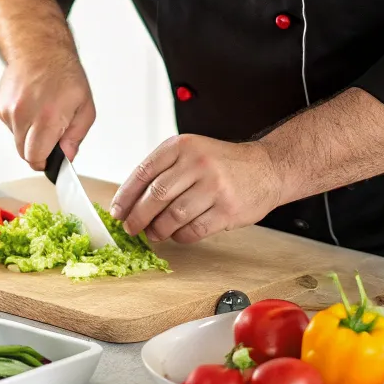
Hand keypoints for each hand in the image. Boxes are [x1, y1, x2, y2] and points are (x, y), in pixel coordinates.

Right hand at [0, 46, 95, 169]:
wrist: (39, 49)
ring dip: (29, 136)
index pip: (36, 157)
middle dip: (38, 150)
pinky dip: (21, 124)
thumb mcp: (85, 106)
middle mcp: (24, 114)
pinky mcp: (0, 107)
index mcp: (48, 117)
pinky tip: (31, 107)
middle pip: (24, 153)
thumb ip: (75, 136)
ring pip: (17, 140)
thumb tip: (67, 157)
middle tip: (51, 135)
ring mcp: (9, 111)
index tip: (51, 160)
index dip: (45, 163)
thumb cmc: (64, 74)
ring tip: (41, 115)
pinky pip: (10, 128)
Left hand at [109, 135, 282, 243]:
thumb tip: (130, 200)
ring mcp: (214, 187)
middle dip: (138, 216)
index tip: (117, 211)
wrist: (266, 168)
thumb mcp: (190, 152)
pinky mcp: (228, 210)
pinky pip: (194, 230)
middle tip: (130, 228)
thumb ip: (164, 171)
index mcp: (181, 146)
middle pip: (156, 195)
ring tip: (153, 233)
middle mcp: (197, 163)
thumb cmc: (222, 163)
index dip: (126, 195)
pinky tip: (177, 235)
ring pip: (173, 215)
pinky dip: (180, 236)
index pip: (144, 172)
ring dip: (158, 229)